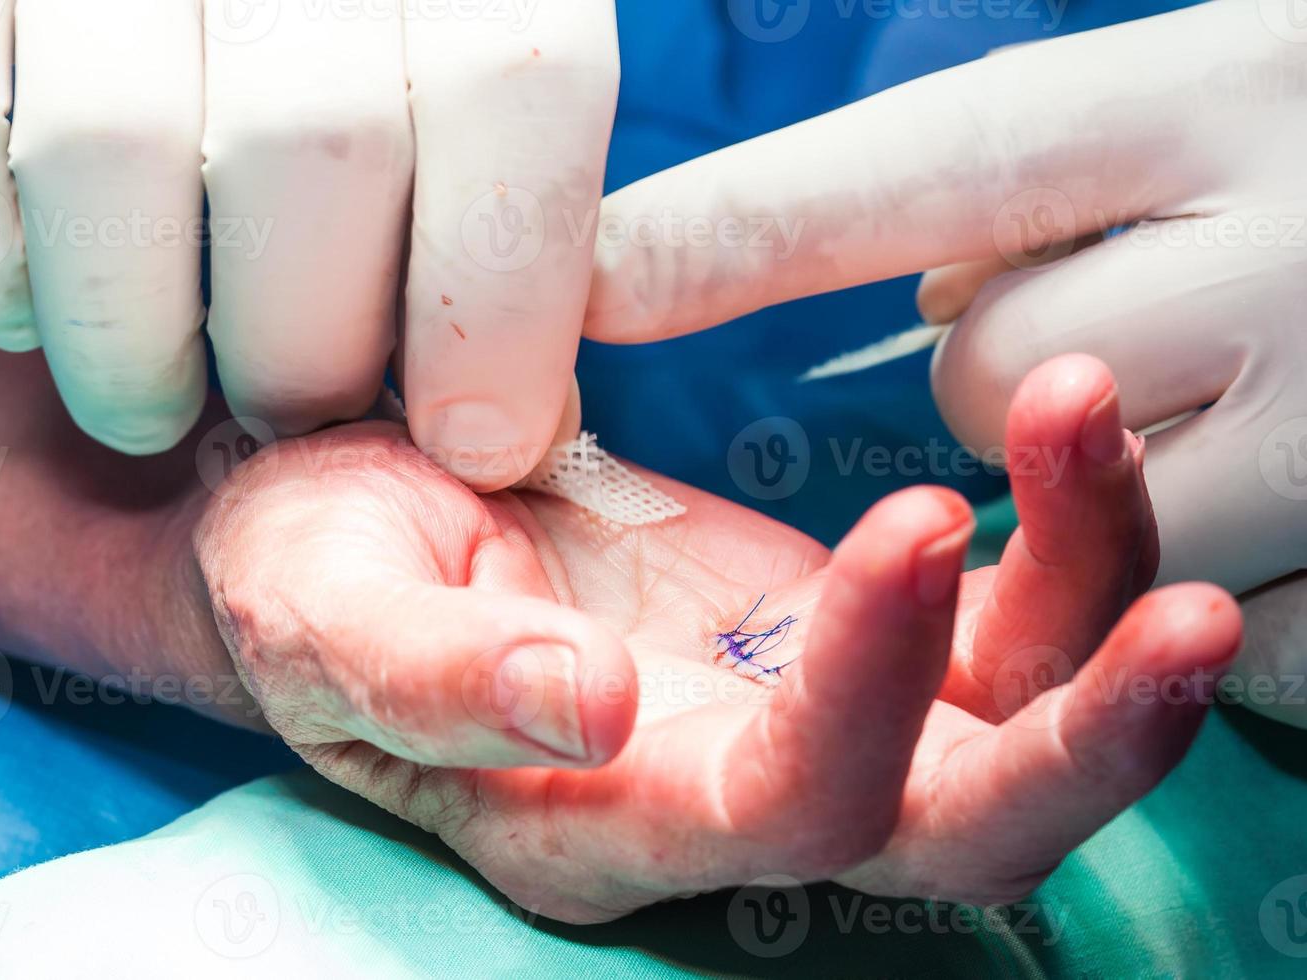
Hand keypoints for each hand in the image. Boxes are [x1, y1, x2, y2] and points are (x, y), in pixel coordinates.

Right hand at [0, 0, 614, 486]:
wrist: (200, 20)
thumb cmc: (359, 108)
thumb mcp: (470, 143)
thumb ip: (509, 248)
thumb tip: (504, 417)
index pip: (509, 89)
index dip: (502, 300)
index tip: (476, 440)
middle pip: (313, 146)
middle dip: (311, 353)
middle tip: (298, 412)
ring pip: (111, 149)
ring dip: (137, 350)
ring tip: (157, 400)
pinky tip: (36, 304)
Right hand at [194, 353, 1240, 922]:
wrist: (352, 518)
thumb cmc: (309, 570)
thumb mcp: (324, 614)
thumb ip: (441, 682)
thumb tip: (590, 708)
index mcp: (601, 824)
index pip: (782, 811)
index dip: (865, 696)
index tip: (910, 517)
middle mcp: (728, 799)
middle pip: (952, 834)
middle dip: (1084, 746)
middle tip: (1192, 614)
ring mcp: (800, 711)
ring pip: (1005, 723)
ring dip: (1093, 598)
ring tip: (1092, 420)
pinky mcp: (835, 628)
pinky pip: (992, 618)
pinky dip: (1057, 539)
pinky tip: (1063, 436)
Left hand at [583, 0, 1306, 596]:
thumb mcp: (1209, 86)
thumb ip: (1037, 169)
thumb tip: (917, 294)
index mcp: (1220, 93)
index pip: (921, 166)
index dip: (740, 231)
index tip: (588, 280)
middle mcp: (1288, 257)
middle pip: (987, 376)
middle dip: (1005, 364)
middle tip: (1110, 312)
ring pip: (1075, 525)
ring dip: (1093, 485)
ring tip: (1216, 396)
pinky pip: (1211, 628)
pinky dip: (1193, 580)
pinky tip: (1274, 482)